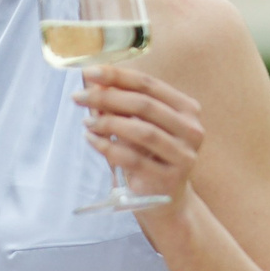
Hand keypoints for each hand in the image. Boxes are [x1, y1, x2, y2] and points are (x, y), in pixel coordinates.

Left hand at [75, 64, 205, 209]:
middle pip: (144, 105)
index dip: (118, 76)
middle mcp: (191, 130)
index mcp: (186, 109)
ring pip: (142, 132)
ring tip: (86, 121)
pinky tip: (92, 139)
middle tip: (79, 97)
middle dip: (107, 98)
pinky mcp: (169, 178)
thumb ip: (121, 105)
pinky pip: (134, 159)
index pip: (149, 85)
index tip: (89, 72)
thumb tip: (94, 83)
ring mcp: (183, 155)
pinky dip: (108, 147)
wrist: (165, 198)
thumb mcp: (137, 125)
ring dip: (108, 123)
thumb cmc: (149, 155)